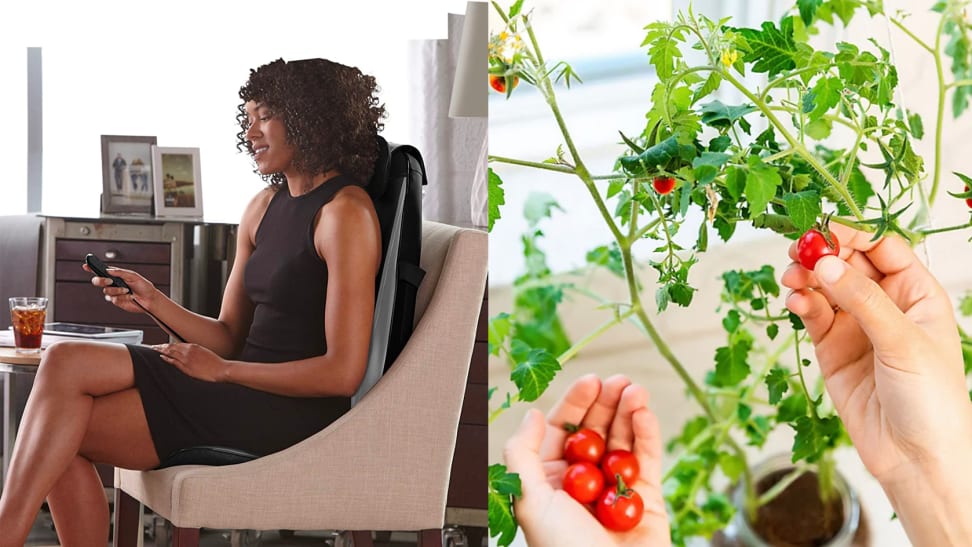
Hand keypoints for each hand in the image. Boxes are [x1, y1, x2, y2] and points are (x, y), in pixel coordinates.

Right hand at [83, 263, 157, 313]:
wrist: (149, 299)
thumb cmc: (143, 286)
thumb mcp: (133, 276)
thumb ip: (121, 272)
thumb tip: (109, 270)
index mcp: (116, 275)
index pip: (101, 271)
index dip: (91, 268)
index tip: (85, 265)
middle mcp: (112, 283)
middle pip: (98, 281)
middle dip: (101, 280)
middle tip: (110, 281)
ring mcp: (113, 293)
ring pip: (106, 291)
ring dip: (116, 290)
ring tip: (127, 290)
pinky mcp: (116, 301)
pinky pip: (113, 299)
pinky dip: (121, 297)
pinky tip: (128, 296)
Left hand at [153, 343, 227, 382]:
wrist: (221, 369)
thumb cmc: (216, 363)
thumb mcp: (206, 353)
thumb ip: (196, 352)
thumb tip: (191, 353)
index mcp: (194, 346)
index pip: (177, 344)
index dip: (169, 344)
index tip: (164, 344)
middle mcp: (189, 350)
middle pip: (171, 347)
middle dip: (162, 346)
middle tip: (154, 346)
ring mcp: (186, 358)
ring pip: (170, 352)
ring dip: (161, 350)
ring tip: (154, 349)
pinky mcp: (186, 367)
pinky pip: (173, 361)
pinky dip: (166, 358)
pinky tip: (161, 356)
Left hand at [503, 374, 670, 546]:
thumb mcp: (529, 501)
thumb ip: (521, 454)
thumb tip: (530, 413)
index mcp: (550, 479)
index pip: (562, 429)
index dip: (575, 403)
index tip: (590, 380)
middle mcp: (583, 480)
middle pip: (595, 429)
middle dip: (606, 402)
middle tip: (618, 379)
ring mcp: (616, 487)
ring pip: (623, 439)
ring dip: (629, 412)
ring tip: (635, 390)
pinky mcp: (647, 497)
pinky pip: (647, 459)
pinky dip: (648, 434)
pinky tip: (645, 412)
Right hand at [781, 224, 971, 482]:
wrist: (915, 459)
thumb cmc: (931, 399)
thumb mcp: (902, 342)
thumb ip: (862, 299)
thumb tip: (824, 262)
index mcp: (916, 294)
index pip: (883, 248)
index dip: (853, 235)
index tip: (822, 230)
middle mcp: (885, 305)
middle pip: (848, 263)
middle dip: (821, 254)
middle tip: (796, 252)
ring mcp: (856, 327)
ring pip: (824, 287)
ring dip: (805, 278)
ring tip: (790, 279)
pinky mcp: (831, 349)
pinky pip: (812, 316)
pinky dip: (800, 305)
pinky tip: (794, 303)